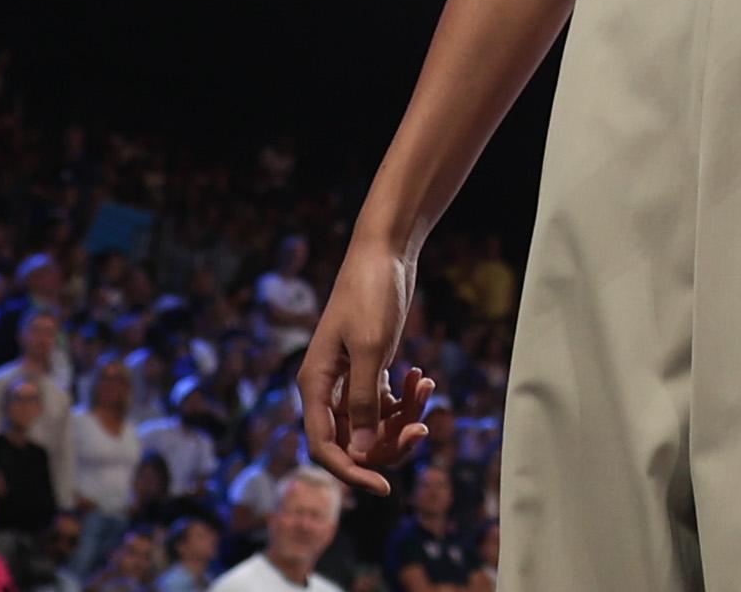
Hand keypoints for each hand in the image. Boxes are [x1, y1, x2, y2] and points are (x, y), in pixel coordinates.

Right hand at [301, 237, 435, 494]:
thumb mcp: (371, 350)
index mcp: (315, 384)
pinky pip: (385, 402)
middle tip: (422, 429)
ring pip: (373, 423)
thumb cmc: (371, 295)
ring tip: (426, 384)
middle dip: (388, 441)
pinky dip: (406, 397)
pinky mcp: (370, 368)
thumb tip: (357, 453)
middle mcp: (327, 386)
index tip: (384, 487)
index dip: (351, 471)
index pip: (324, 446)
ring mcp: (348, 378)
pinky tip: (423, 376)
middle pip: (352, 440)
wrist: (385, 253)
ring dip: (403, 415)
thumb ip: (362, 402)